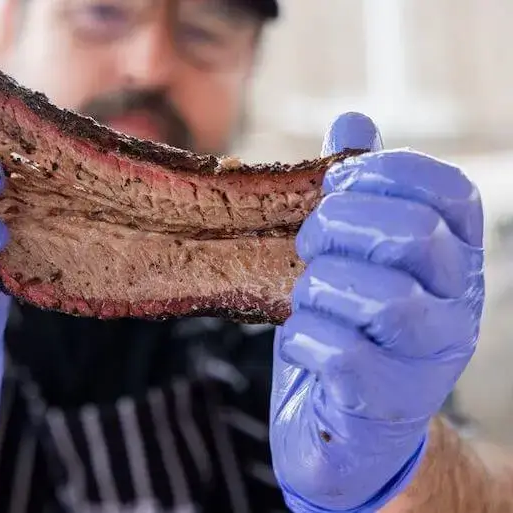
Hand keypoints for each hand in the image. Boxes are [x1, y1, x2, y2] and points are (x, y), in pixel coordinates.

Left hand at [270, 112, 484, 510]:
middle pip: (415, 236)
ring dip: (320, 286)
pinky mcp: (386, 404)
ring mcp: (428, 362)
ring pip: (382, 298)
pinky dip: (305, 336)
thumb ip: (358, 194)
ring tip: (306, 297)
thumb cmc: (348, 332)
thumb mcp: (356, 258)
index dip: (388, 172)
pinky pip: (342, 353)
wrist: (347, 432)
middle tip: (308, 241)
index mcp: (454, 262)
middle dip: (342, 224)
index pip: (450, 193)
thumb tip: (351, 120)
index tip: (336, 182)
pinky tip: (300, 338)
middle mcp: (457, 309)